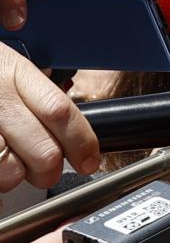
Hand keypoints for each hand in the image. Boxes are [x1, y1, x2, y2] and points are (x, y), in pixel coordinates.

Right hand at [0, 41, 100, 189]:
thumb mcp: (5, 64)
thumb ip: (35, 92)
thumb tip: (73, 131)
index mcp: (14, 72)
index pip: (60, 112)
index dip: (82, 143)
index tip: (90, 160)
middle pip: (43, 150)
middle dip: (50, 170)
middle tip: (46, 171)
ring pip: (10, 171)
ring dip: (15, 178)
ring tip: (8, 164)